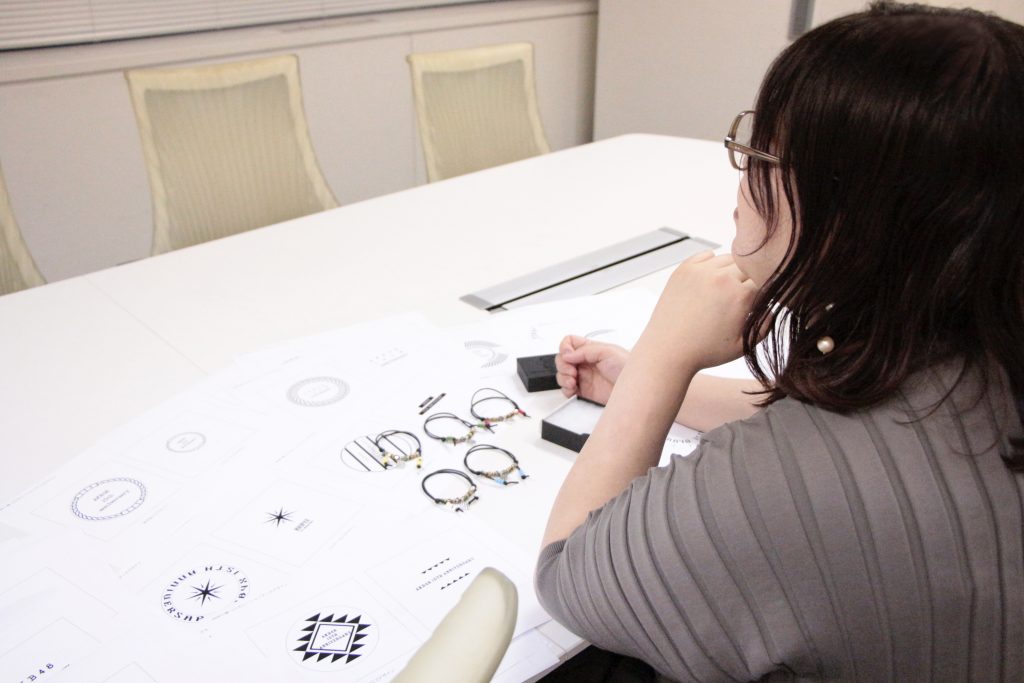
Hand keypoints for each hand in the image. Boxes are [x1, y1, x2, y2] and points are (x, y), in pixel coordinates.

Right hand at [555, 336, 627, 403]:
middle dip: (563, 365)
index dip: (565, 348)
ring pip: (562, 375)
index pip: (569, 343)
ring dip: (563, 378)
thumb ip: (585, 351)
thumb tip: (567, 354)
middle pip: (562, 360)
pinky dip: (566, 390)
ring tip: (573, 381)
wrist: (635, 390)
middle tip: (572, 371)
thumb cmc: (628, 368)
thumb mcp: (608, 352)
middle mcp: (585, 363)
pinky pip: (567, 391)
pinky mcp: (584, 393)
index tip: (569, 355)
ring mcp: (584, 378)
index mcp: (590, 350)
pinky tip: (574, 389)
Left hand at [640, 251, 759, 370]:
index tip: (757, 300)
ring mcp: (700, 271)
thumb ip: (765, 325)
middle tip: (739, 298)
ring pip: (729, 259)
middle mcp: (721, 278)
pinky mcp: (684, 270)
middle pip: (748, 266)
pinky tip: (711, 280)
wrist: (667, 350)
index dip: (764, 290)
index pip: (765, 279)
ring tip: (724, 292)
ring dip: (732, 271)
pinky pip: (707, 256)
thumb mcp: (743, 345)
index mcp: (740, 296)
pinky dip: (712, 264)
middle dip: (749, 280)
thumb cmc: (704, 351)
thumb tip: (773, 306)